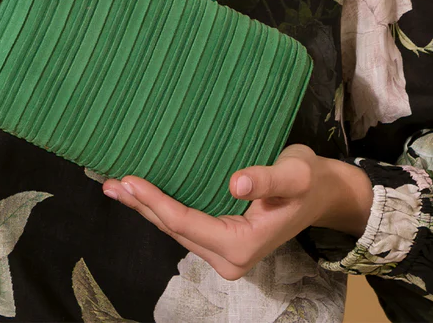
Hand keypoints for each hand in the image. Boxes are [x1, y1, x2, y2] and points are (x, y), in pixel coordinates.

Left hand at [101, 144, 374, 280]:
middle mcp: (229, 257)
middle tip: (109, 183)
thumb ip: (268, 180)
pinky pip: (185, 224)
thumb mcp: (294, 176)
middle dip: (142, 206)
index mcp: (242, 245)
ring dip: (146, 208)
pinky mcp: (222, 239)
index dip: (156, 202)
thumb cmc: (309, 180)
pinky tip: (142, 194)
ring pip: (175, 229)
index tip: (130, 181)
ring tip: (115, 187)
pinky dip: (162, 208)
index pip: (187, 222)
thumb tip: (237, 183)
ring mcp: (224, 252)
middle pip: (174, 229)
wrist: (323, 192)